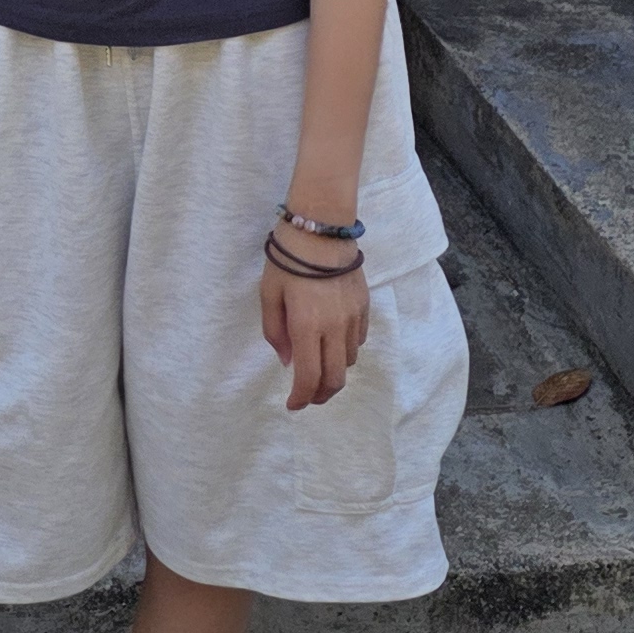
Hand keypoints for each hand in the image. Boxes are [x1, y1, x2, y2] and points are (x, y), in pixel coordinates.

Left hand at [258, 246, 368, 413]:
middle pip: (335, 378)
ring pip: (349, 361)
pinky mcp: (364, 306)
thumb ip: (275, 332)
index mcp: (307, 326)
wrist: (321, 227)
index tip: (293, 405)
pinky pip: (359, 340)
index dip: (301, 398)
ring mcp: (353, 317)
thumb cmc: (288, 259)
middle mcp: (334, 327)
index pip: (309, 377)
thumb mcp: (269, 294)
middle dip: (321, 395)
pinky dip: (346, 351)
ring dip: (334, 372)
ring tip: (319, 367)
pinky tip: (333, 343)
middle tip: (308, 397)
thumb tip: (288, 361)